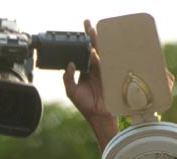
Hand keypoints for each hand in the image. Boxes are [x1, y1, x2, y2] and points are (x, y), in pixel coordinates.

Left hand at [62, 20, 115, 149]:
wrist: (98, 116)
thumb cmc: (85, 105)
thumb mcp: (71, 91)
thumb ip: (67, 78)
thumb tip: (69, 64)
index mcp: (86, 70)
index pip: (83, 53)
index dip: (82, 42)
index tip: (80, 31)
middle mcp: (94, 69)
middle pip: (93, 48)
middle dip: (91, 36)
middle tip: (88, 24)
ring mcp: (103, 72)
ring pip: (100, 53)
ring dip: (96, 42)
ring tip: (92, 31)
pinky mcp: (108, 77)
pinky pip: (104, 65)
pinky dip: (99, 59)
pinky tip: (94, 53)